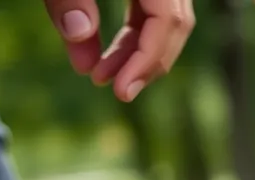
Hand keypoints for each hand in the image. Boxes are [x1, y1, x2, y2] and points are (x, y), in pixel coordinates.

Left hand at [44, 0, 194, 101]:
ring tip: (103, 76)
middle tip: (118, 92)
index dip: (148, 58)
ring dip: (137, 53)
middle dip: (146, 62)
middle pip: (175, 24)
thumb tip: (78, 34)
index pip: (170, 20)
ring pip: (165, 21)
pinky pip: (151, 12)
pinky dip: (133, 37)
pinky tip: (111, 58)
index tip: (121, 91)